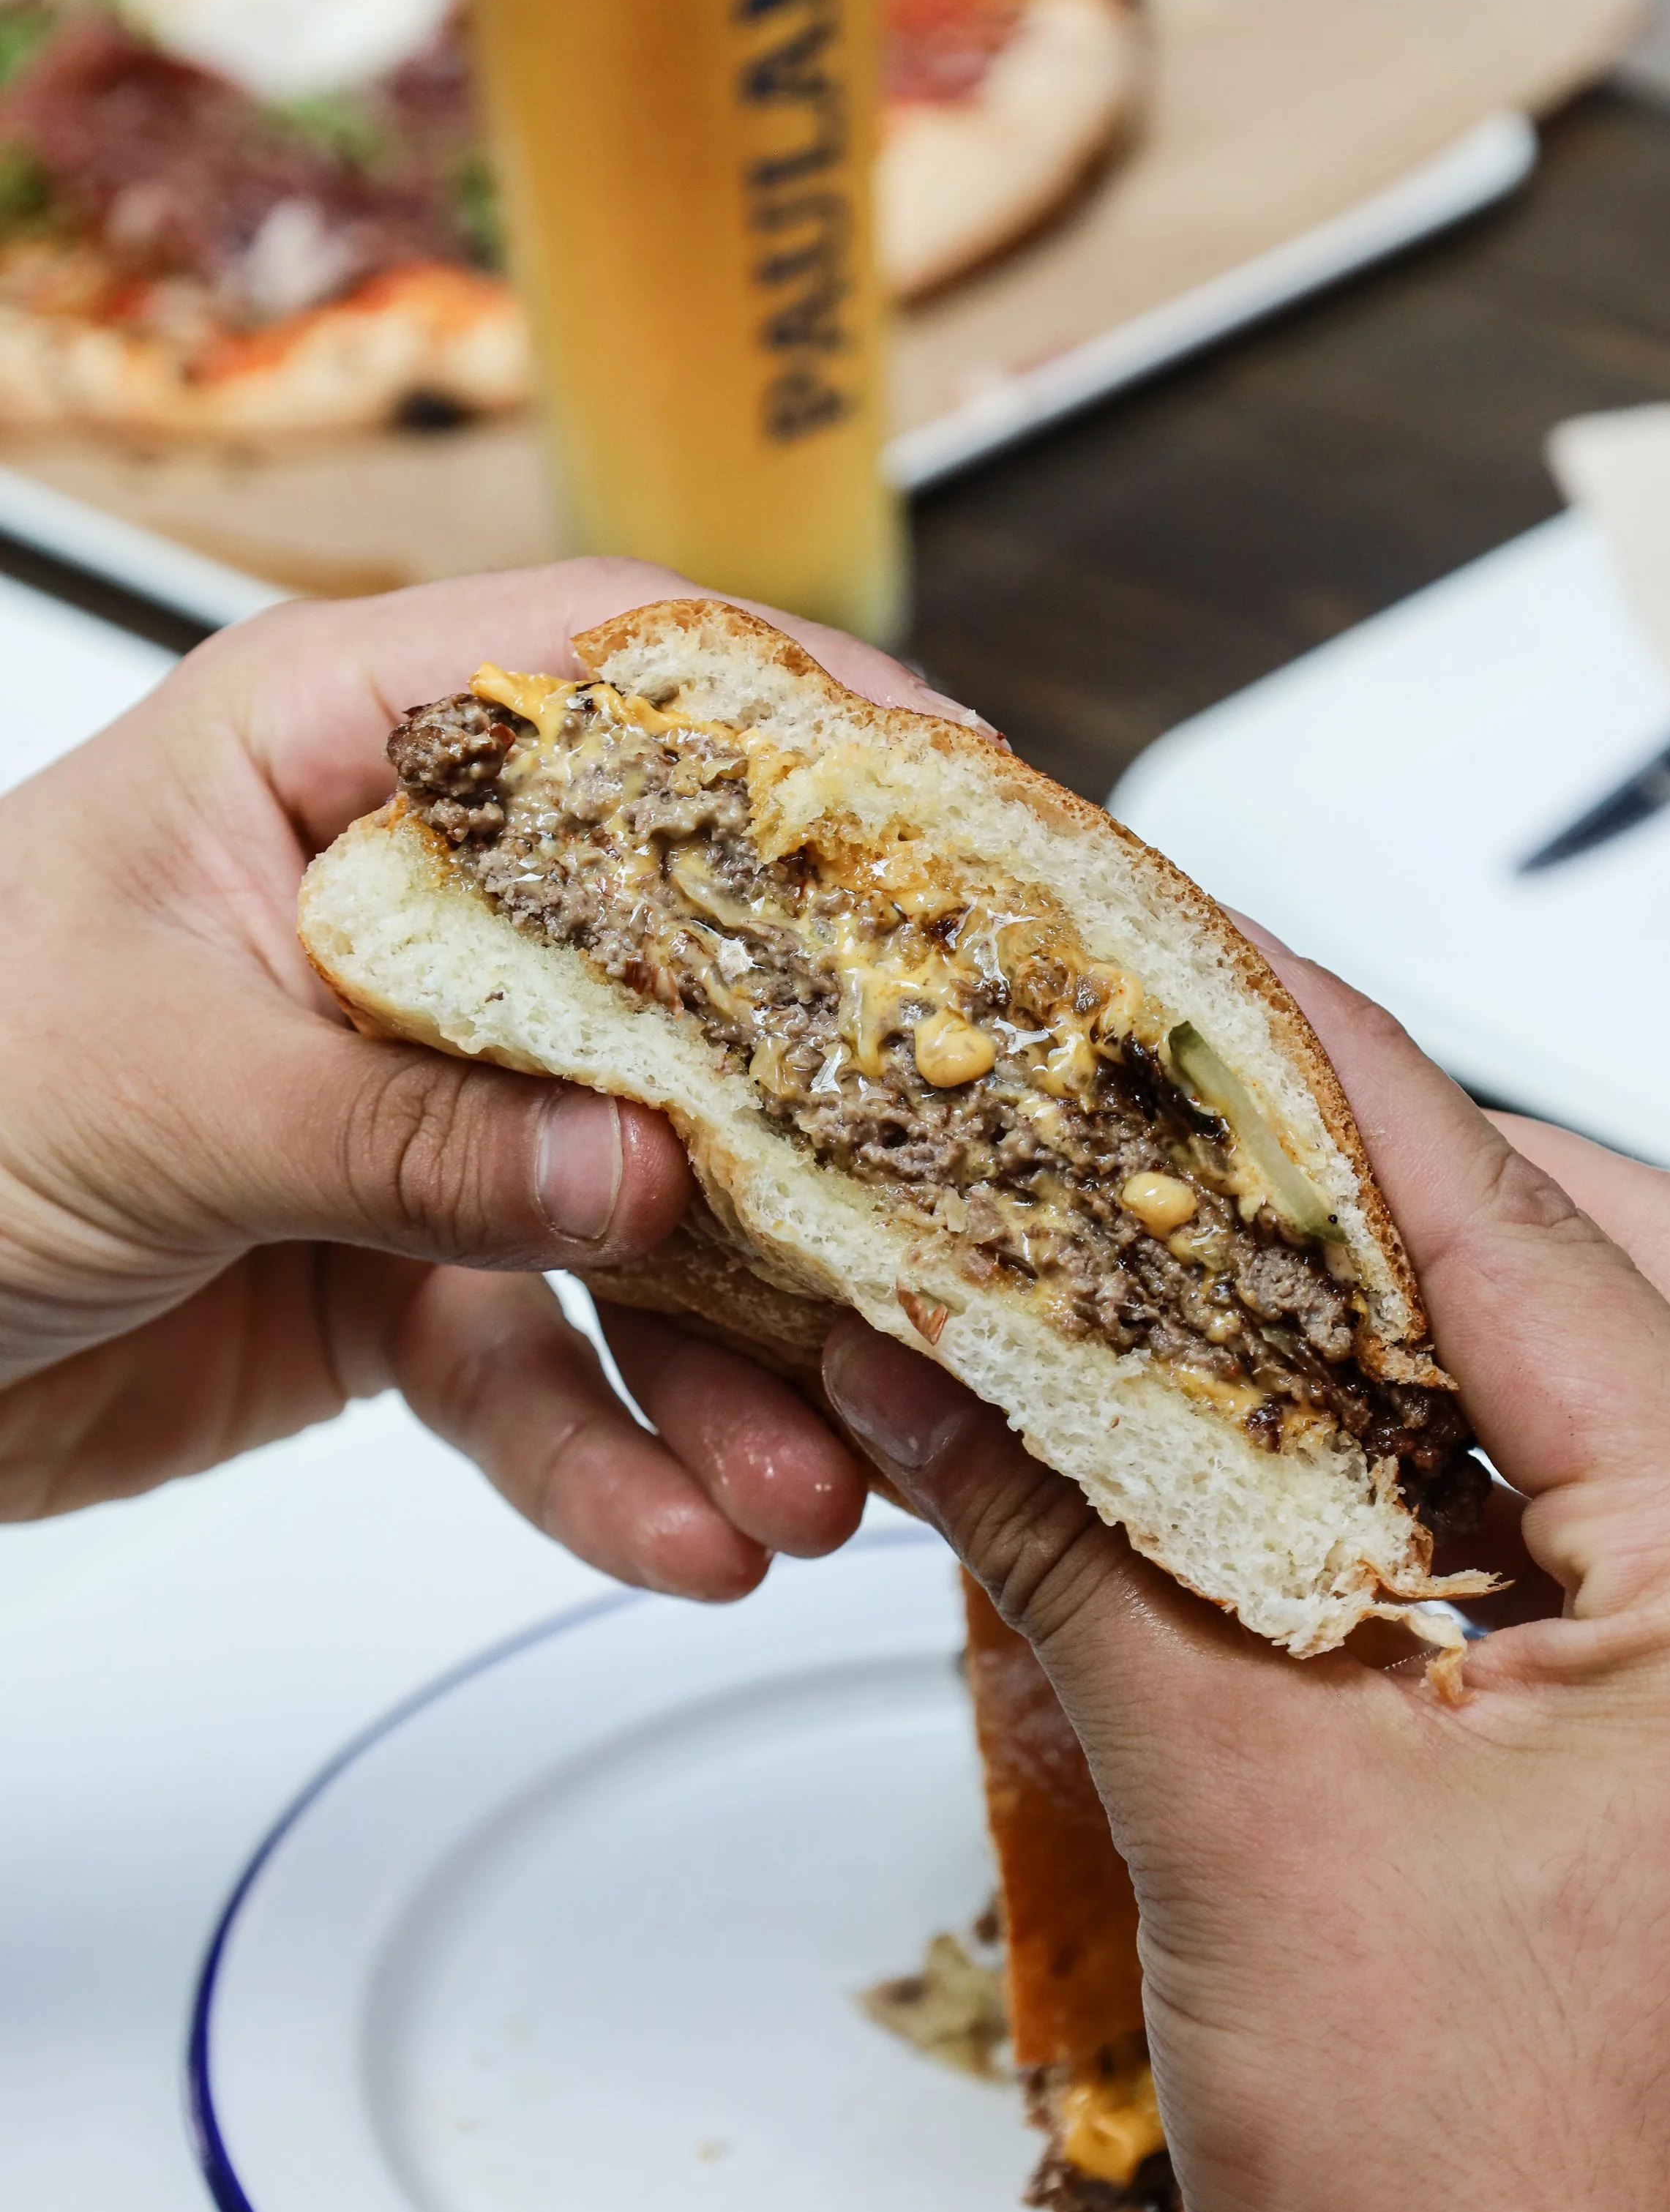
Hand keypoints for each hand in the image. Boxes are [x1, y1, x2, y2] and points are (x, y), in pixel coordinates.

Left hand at [0, 558, 962, 1594]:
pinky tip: (684, 1532)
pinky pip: (542, 1366)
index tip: (969, 822)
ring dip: (739, 1354)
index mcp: (330, 757)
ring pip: (638, 1208)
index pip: (609, 678)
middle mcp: (408, 915)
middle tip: (948, 1208)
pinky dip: (609, 1458)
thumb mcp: (159, 1085)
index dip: (799, 729)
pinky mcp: (404, 1268)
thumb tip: (643, 1168)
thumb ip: (408, 1127)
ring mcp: (421, 1097)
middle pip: (678, 968)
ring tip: (818, 1474)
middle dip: (812, 1114)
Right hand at [823, 947, 1669, 2211]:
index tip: (1214, 961)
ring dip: (1410, 1317)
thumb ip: (1075, 1554)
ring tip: (1230, 1259)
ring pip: (1597, 1388)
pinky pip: (1563, 1517)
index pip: (1527, 1240)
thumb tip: (929, 1366)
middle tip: (1218, 1115)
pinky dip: (1414, 1451)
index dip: (1342, 1085)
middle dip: (1403, 1180)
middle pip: (1614, 1268)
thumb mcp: (1248, 1827)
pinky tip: (1271, 1445)